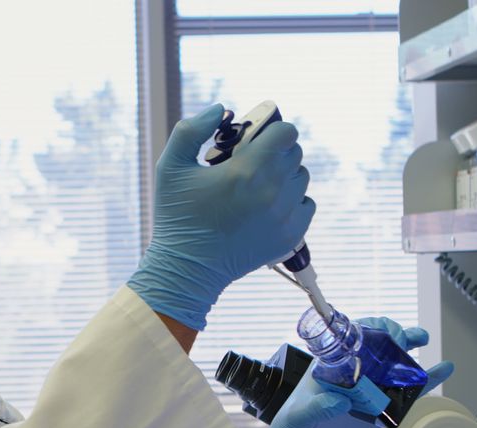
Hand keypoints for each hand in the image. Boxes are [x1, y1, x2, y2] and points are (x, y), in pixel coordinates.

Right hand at [127, 104, 313, 329]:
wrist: (187, 269)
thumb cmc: (177, 216)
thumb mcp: (170, 167)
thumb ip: (191, 130)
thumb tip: (220, 109)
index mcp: (246, 170)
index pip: (286, 132)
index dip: (273, 130)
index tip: (258, 138)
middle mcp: (272, 192)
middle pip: (295, 153)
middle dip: (276, 152)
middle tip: (251, 163)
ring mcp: (284, 217)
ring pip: (302, 178)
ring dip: (284, 176)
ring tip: (258, 186)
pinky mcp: (290, 236)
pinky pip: (307, 204)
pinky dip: (292, 201)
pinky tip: (266, 207)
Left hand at [257, 318, 453, 427]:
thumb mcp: (296, 421)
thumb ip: (315, 410)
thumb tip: (340, 401)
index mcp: (325, 372)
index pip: (348, 342)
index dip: (368, 332)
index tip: (385, 333)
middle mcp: (346, 379)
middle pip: (373, 349)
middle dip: (393, 336)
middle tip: (410, 337)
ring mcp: (363, 395)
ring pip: (389, 368)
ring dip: (407, 353)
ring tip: (423, 339)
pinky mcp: (375, 413)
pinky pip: (402, 395)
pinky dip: (422, 383)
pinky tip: (440, 370)